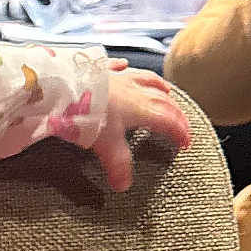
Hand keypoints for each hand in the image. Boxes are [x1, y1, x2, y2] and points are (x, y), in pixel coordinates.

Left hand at [92, 69, 192, 191]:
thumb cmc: (87, 113)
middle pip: (164, 101)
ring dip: (159, 87)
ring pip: (147, 80)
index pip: (170, 121)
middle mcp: (135, 90)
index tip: (185, 142)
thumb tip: (123, 185)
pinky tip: (125, 66)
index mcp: (142, 109)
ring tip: (167, 92)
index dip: (180, 132)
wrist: (64, 88)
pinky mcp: (100, 70)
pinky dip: (126, 69)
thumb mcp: (106, 145)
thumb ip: (118, 164)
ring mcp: (118, 77)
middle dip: (176, 113)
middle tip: (182, 122)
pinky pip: (118, 67)